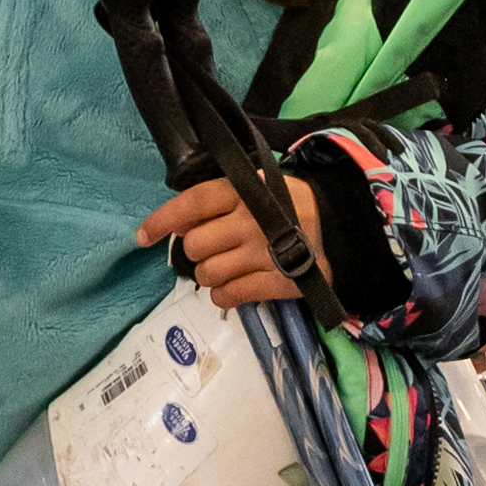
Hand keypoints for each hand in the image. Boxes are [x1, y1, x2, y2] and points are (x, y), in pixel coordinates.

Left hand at [136, 165, 325, 309]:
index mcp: (245, 191)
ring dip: (209, 276)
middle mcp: (251, 221)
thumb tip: (177, 224)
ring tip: (225, 269)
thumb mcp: (258, 188)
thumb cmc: (291, 206)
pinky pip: (231, 296)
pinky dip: (224, 296)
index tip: (142, 237)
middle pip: (195, 246)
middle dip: (195, 253)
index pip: (193, 202)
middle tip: (211, 250)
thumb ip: (219, 202)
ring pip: (208, 275)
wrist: (344, 229)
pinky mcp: (278, 283)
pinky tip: (233, 288)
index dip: (162, 220)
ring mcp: (265, 253)